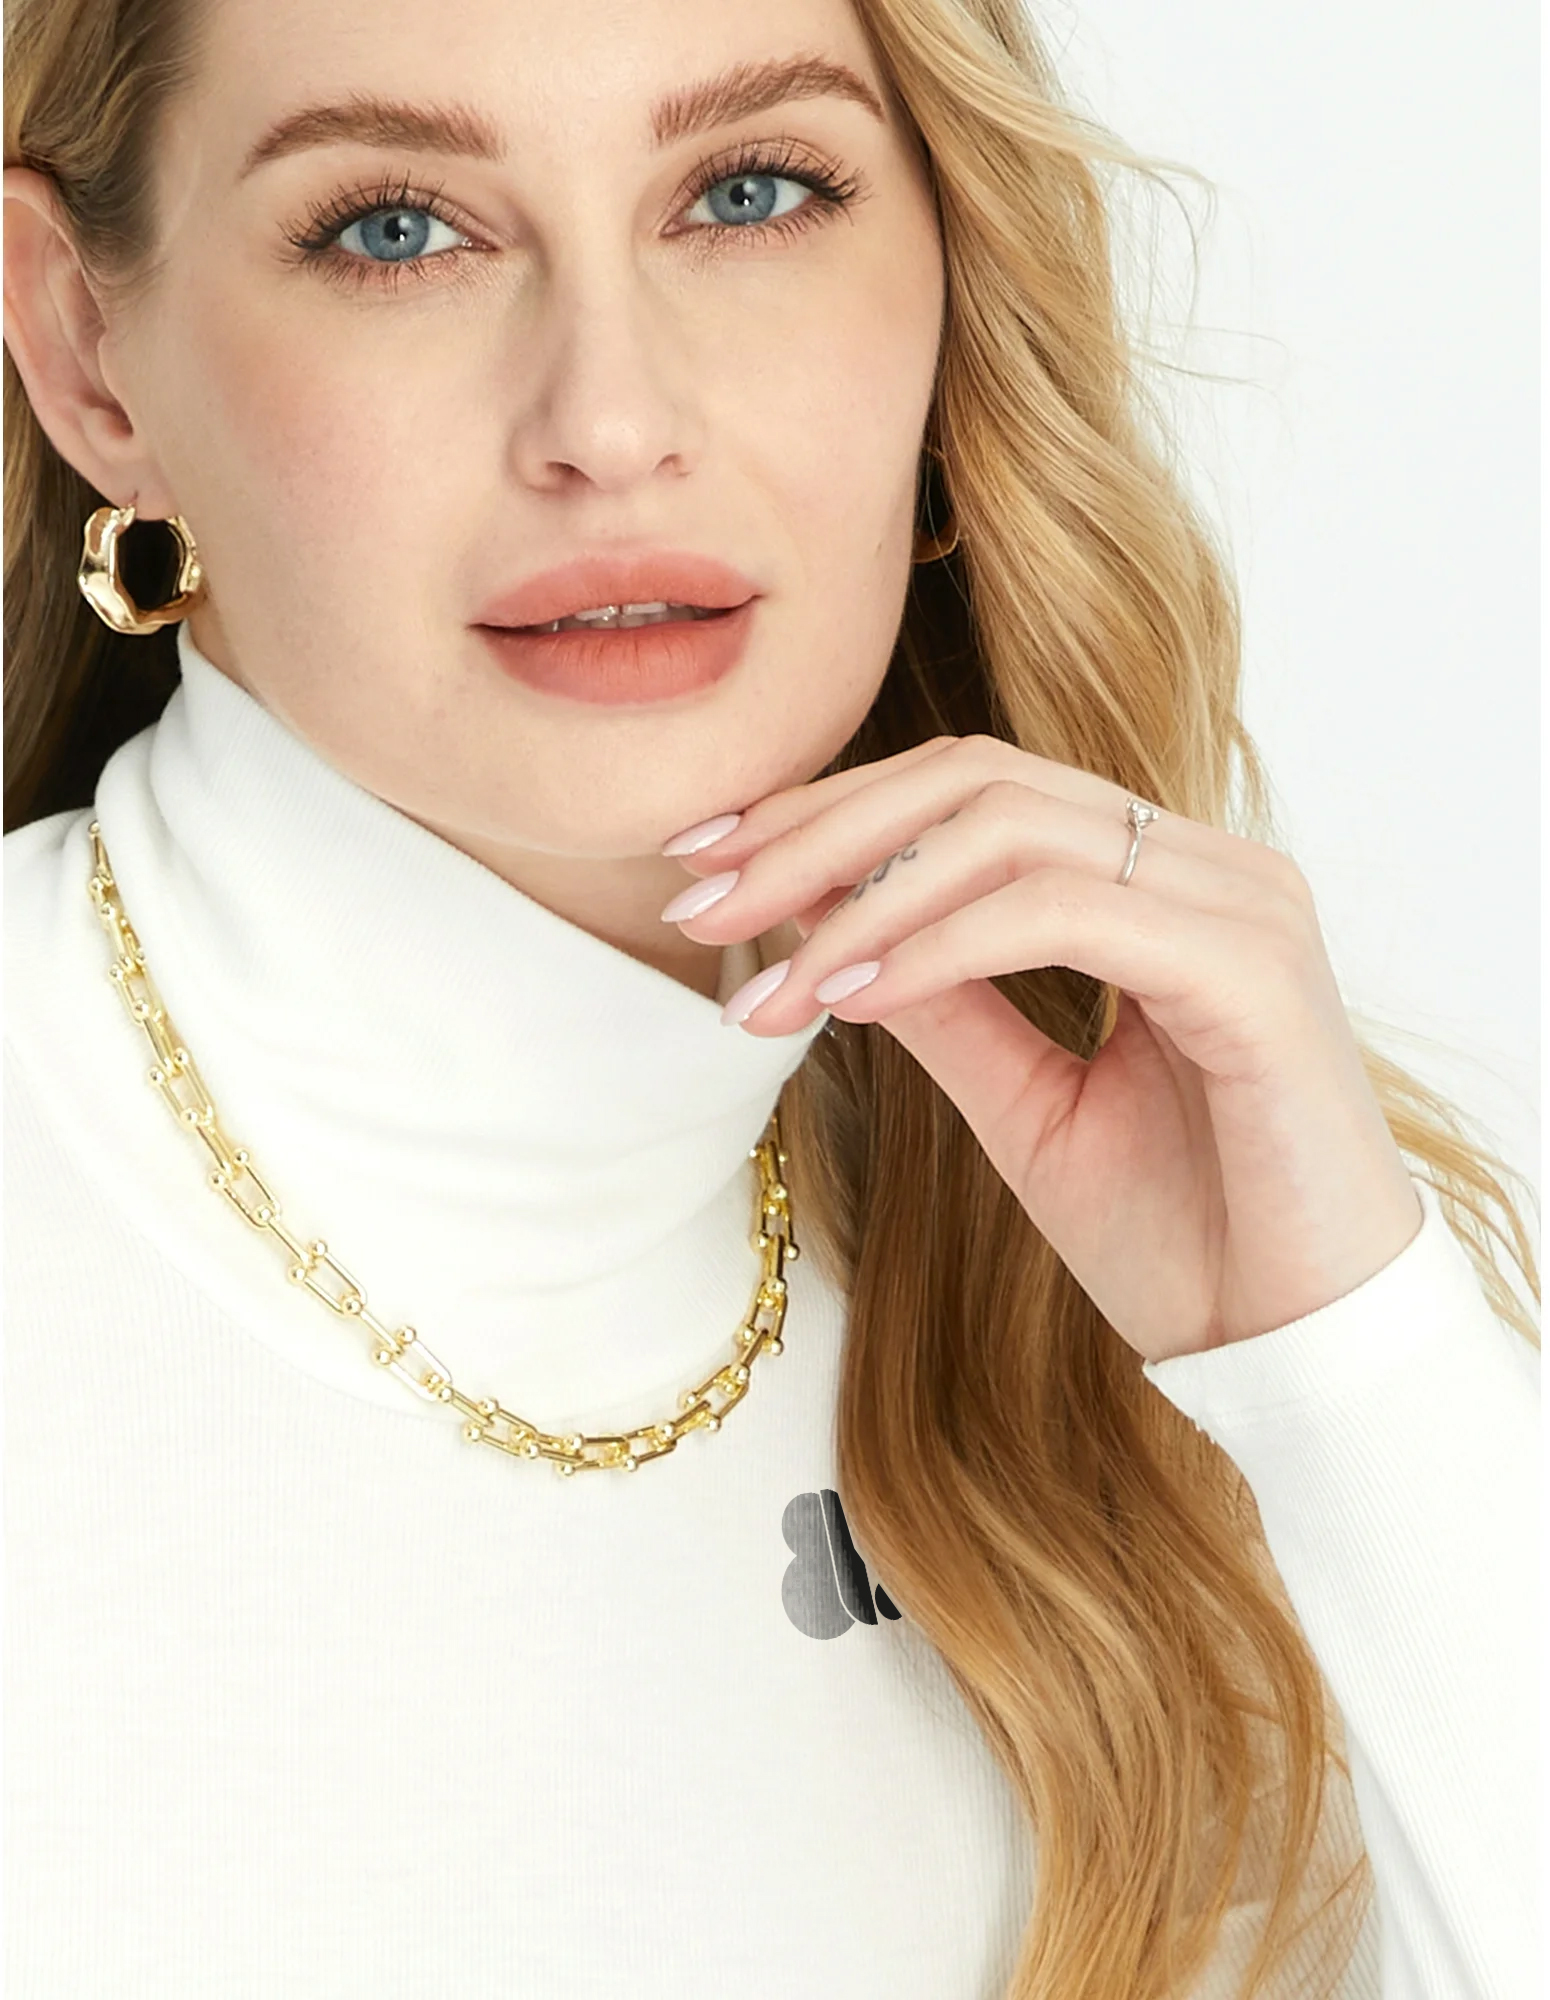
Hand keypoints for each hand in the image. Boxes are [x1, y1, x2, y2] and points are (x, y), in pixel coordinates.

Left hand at [659, 735, 1421, 1363]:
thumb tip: (819, 933)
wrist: (1295, 1350)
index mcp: (1160, 883)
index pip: (972, 789)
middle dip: (815, 830)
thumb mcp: (1025, 1105)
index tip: (705, 861)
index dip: (828, 811)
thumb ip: (941, 1003)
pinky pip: (1062, 911)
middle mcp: (1206, 866)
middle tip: (695, 896)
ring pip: (1009, 828)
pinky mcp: (1251, 968)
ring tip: (763, 976)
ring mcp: (1238, 903)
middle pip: (977, 778)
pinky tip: (851, 994)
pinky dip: (939, 945)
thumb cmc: (1183, 1237)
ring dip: (858, 894)